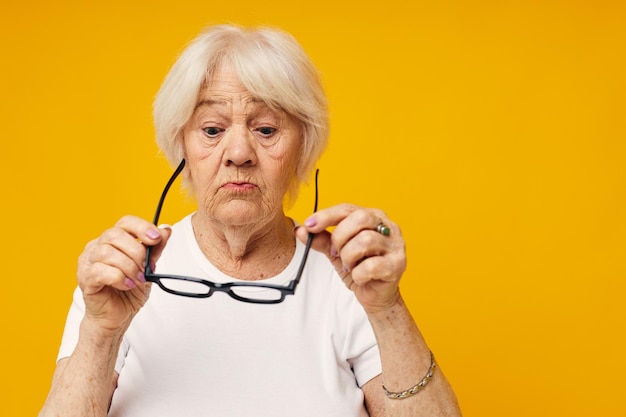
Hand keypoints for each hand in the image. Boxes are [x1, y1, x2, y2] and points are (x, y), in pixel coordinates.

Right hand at [77, 215, 171, 332]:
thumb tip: (166, 231)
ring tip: (138, 279)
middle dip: (137, 251)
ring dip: (129, 266)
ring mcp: (87, 262)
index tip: (156, 238)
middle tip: (146, 267)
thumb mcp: (147, 268)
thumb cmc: (128, 291)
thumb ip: (155, 249)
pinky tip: (127, 285)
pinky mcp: (85, 278)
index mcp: (112, 240)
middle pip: (115, 235)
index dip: (141, 227)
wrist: (116, 317)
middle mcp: (96, 246)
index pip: (125, 222)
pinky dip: (119, 277)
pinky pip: (100, 271)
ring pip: (107, 253)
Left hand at [295, 204, 406, 312]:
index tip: (309, 225)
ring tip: (349, 266)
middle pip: (359, 218)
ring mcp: (396, 244)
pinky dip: (358, 274)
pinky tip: (360, 277)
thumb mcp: (337, 252)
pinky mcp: (398, 264)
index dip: (327, 215)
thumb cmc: (360, 269)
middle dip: (340, 237)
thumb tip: (301, 230)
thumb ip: (321, 240)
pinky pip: (371, 265)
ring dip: (349, 257)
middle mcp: (388, 226)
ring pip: (365, 240)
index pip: (348, 208)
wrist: (376, 296)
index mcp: (373, 217)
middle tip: (335, 252)